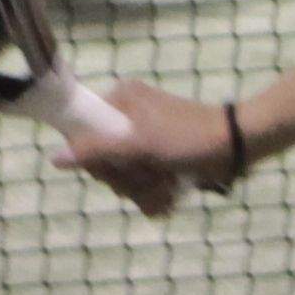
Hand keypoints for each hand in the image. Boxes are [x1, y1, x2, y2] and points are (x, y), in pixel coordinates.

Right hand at [57, 77, 242, 218]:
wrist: (238, 146)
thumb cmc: (189, 139)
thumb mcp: (140, 144)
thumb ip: (97, 150)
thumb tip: (55, 157)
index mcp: (120, 100)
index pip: (83, 135)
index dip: (97, 161)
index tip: (116, 168)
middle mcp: (128, 116)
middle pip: (104, 161)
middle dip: (127, 179)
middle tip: (149, 176)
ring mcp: (144, 139)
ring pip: (124, 177)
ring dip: (143, 189)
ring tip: (166, 186)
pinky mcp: (160, 157)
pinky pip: (142, 182)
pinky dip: (155, 193)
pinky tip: (170, 194)